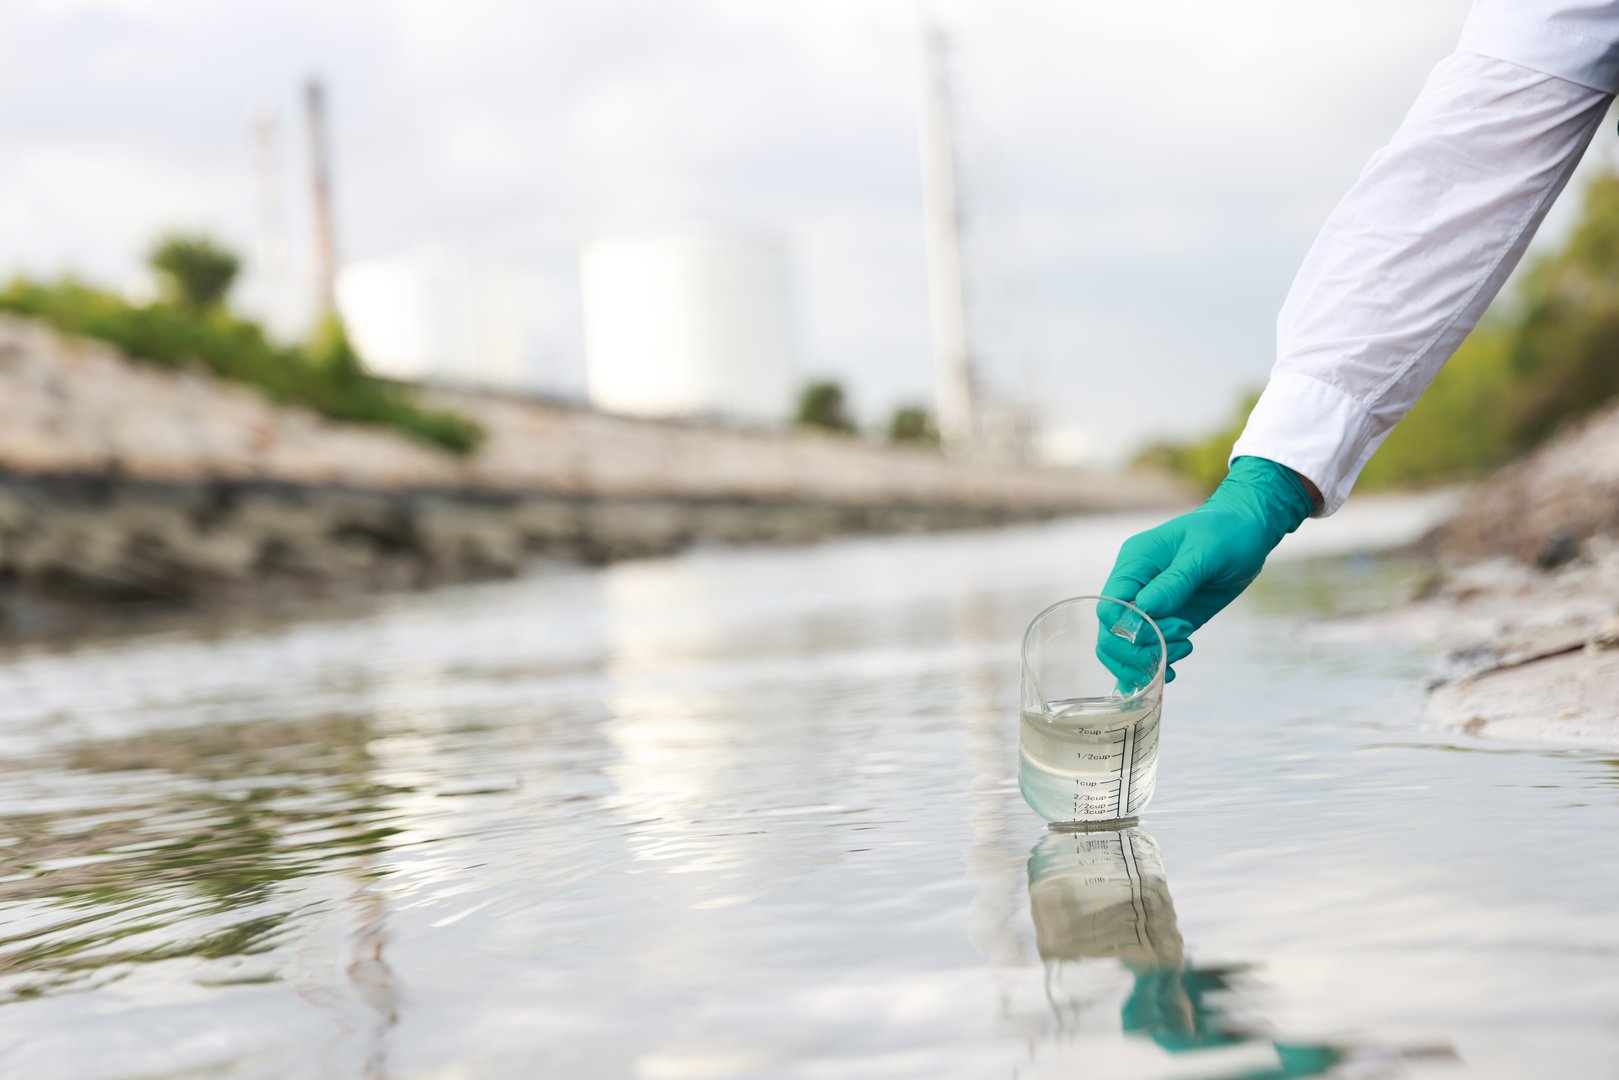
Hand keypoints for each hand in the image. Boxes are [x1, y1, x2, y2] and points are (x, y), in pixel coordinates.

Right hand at [1098, 457, 1314, 683]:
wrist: (1248, 532)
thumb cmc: (1226, 533)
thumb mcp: (1205, 552)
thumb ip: (1175, 582)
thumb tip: (1147, 609)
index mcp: (1134, 563)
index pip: (1109, 606)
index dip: (1130, 629)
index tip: (1170, 629)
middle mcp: (1133, 586)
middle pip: (1110, 633)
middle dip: (1139, 649)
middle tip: (1181, 644)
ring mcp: (1148, 605)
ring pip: (1121, 647)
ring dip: (1148, 660)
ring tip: (1185, 649)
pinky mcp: (1167, 620)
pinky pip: (1145, 650)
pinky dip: (1152, 667)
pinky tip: (1171, 672)